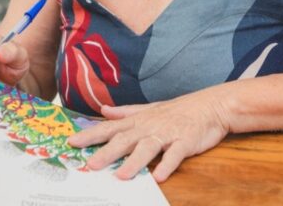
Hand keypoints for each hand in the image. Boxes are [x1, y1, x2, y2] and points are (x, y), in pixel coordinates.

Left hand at [67, 90, 231, 181]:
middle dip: (107, 152)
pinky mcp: (185, 141)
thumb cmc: (178, 110)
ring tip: (121, 175)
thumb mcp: (149, 109)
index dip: (91, 135)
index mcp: (139, 120)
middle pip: (125, 140)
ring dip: (134, 162)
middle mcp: (150, 126)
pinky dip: (167, 165)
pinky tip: (159, 176)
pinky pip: (175, 154)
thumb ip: (125, 112)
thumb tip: (103, 110)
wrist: (210, 106)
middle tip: (90, 165)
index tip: (72, 142)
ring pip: (148, 148)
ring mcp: (168, 134)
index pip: (110, 128)